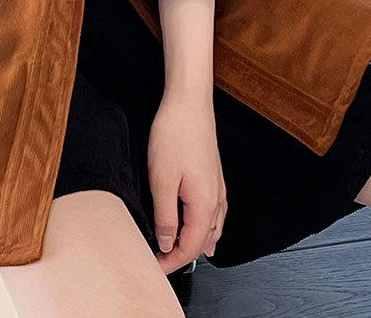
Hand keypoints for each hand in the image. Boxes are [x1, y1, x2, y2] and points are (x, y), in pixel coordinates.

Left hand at [147, 89, 226, 274]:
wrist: (189, 102)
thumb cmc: (175, 134)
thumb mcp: (161, 180)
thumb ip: (165, 216)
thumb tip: (166, 242)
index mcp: (204, 204)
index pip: (190, 248)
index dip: (171, 262)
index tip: (153, 268)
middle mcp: (216, 198)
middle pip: (202, 240)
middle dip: (182, 255)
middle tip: (160, 261)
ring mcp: (217, 186)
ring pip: (211, 227)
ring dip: (196, 243)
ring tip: (181, 255)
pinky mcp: (214, 174)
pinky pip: (215, 211)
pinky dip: (208, 226)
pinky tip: (206, 227)